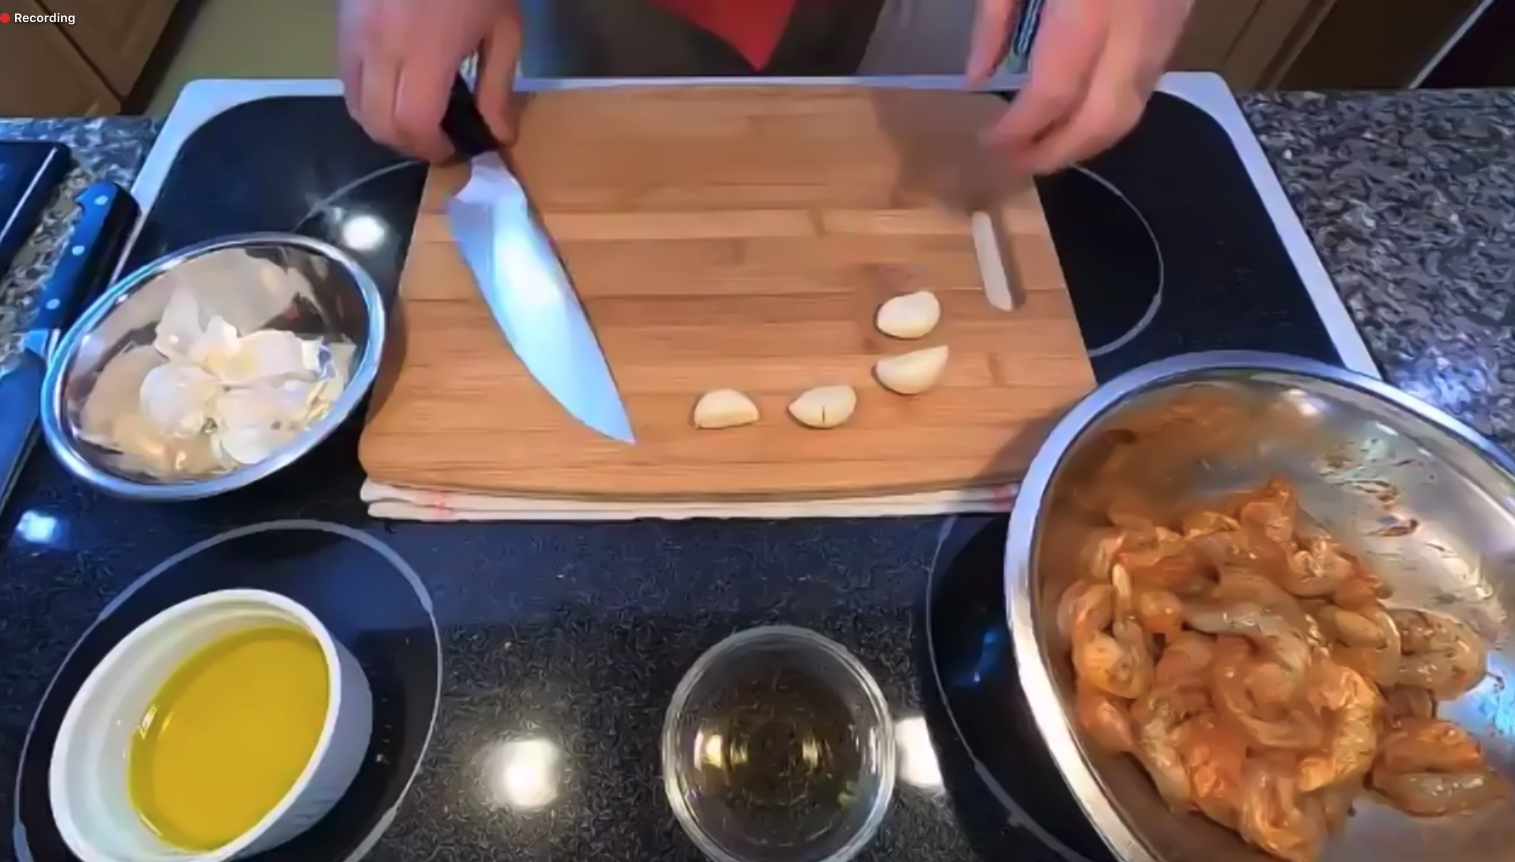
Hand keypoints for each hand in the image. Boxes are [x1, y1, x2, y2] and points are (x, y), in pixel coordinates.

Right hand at [338, 0, 522, 161]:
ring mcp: (353, 32)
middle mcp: (379, 45)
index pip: (411, 123)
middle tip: (434, 142)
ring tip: (414, 119)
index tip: (452, 150)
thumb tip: (497, 136)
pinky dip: (366, 95)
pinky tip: (394, 89)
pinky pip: (345, 75)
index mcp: (425, 50)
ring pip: (353, 103)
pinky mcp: (340, 21)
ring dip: (382, 123)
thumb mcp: (503, 28)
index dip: (430, 148)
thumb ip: (498, 87)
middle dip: (406, 143)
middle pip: (376, 122)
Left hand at [968, 0, 1193, 173]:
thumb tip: (977, 79)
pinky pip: (1146, 84)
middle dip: (1058, 152)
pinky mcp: (1182, 17)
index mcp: (1090, 4)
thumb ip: (995, 16)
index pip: (1054, 92)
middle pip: (1103, 119)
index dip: (1020, 128)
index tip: (989, 142)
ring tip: (1043, 147)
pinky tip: (1078, 112)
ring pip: (1132, 109)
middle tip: (1018, 165)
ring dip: (1086, 139)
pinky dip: (1111, 111)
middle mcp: (1137, 24)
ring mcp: (1168, 23)